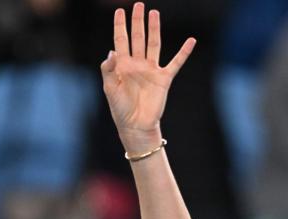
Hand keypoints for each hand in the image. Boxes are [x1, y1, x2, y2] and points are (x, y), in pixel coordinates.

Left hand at [101, 3, 194, 151]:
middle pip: (138, 38)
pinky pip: (176, 62)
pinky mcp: (164, 78)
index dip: (120, 26)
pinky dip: (184, 52)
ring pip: (154, 44)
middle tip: (138, 5)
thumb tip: (111, 51)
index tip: (119, 11)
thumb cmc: (120, 108)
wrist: (135, 125)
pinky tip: (191, 41)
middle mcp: (137, 64)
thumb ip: (109, 70)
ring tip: (154, 13)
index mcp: (122, 66)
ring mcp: (151, 70)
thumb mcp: (110, 89)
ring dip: (154, 29)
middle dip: (137, 22)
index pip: (120, 41)